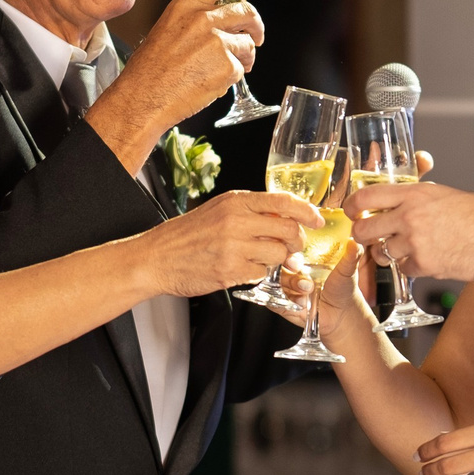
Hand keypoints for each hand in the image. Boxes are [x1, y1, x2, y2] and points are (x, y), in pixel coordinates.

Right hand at [86, 0, 264, 161]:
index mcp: (186, 5)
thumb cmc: (149, 70)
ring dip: (245, 57)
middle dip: (256, 26)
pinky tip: (214, 83)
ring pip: (248, 44)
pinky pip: (240, 69)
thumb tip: (221, 23)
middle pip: (247, 12)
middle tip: (256, 37)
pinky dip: (233, 77)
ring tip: (227, 69)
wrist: (142, 99)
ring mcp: (218, 42)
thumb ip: (194, 20)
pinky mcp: (227, 66)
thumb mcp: (167, 29)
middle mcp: (204, 18)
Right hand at [139, 189, 319, 296]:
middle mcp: (236, 221)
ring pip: (279, 254)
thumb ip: (249, 211)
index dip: (307, 211)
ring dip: (277, 260)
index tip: (318, 220)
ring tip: (262, 259)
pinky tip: (244, 269)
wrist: (155, 258)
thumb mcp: (218, 210)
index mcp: (235, 201)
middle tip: (292, 248)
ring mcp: (233, 247)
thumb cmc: (186, 235)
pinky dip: (259, 273)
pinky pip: (262, 273)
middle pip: (289, 230)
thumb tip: (283, 216)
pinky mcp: (230, 271)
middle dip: (297, 242)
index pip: (284, 201)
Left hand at [346, 180, 473, 282]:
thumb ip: (420, 197)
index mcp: (415, 194)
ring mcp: (415, 242)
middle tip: (367, 237)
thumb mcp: (445, 194)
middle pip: (364, 229)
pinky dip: (410, 267)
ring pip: (381, 252)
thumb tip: (404, 199)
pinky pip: (403, 268)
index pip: (367, 196)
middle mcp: (409, 216)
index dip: (352, 205)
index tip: (351, 210)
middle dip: (361, 236)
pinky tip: (425, 260)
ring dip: (386, 254)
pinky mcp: (423, 265)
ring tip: (400, 250)